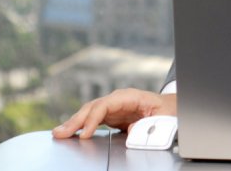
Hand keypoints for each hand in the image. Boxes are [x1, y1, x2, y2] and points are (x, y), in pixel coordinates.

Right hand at [52, 89, 176, 138]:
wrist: (171, 107)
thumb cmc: (168, 110)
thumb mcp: (164, 118)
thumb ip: (148, 125)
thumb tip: (131, 133)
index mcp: (130, 97)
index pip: (105, 105)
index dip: (93, 119)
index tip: (85, 134)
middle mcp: (118, 100)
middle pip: (93, 107)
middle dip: (75, 120)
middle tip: (60, 133)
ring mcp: (113, 107)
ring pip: (89, 113)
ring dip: (73, 123)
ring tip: (58, 133)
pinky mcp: (111, 116)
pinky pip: (92, 120)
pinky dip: (80, 126)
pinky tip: (69, 133)